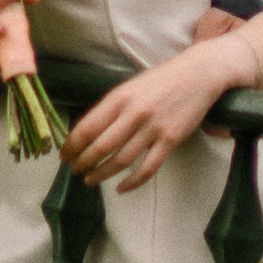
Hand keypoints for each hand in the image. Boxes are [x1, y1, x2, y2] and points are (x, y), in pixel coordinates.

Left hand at [62, 37, 246, 195]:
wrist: (198, 74)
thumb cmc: (161, 80)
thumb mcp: (130, 86)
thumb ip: (111, 107)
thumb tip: (87, 131)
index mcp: (120, 97)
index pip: (87, 127)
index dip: (72, 146)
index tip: (64, 156)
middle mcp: (134, 113)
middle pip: (100, 147)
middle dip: (83, 163)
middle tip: (75, 171)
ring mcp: (153, 128)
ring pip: (121, 161)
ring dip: (102, 174)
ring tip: (91, 180)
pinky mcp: (170, 140)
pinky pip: (147, 168)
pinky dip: (132, 182)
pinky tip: (121, 188)